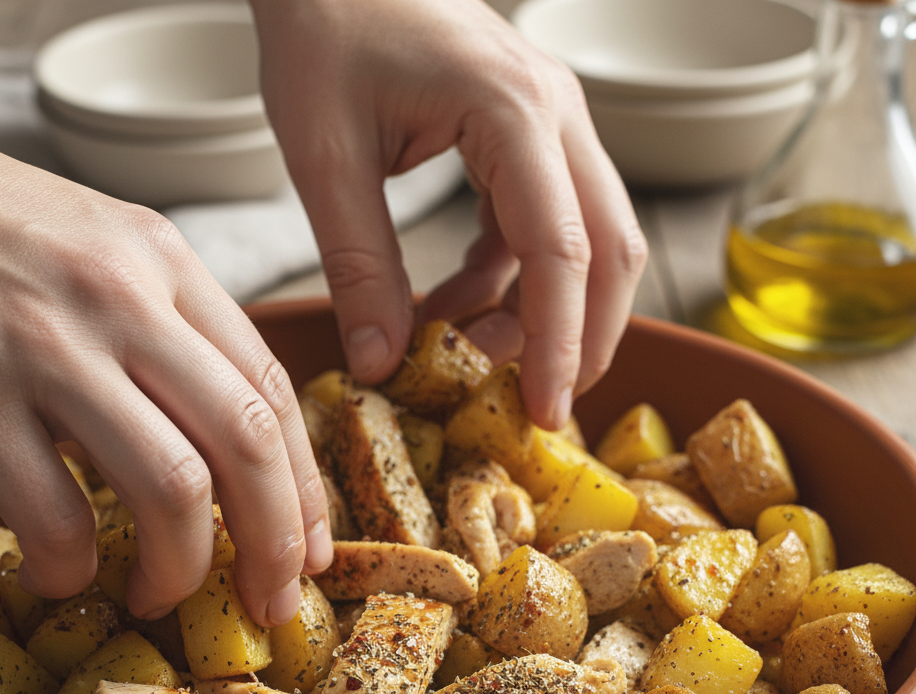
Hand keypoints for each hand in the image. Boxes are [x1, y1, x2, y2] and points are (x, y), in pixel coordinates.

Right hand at [0, 101, 330, 625]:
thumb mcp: (102, 250)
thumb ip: (171, 332)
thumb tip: (226, 454)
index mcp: (166, 263)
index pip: (273, 388)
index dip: (305, 486)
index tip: (313, 548)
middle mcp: (122, 298)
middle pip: (246, 442)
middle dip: (276, 541)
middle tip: (273, 600)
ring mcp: (46, 345)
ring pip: (171, 485)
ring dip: (182, 566)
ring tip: (161, 594)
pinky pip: (54, 513)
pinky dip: (70, 566)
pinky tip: (60, 573)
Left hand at [250, 0, 647, 428]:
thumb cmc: (324, 25)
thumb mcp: (325, 153)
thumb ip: (357, 263)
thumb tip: (379, 363)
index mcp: (513, 111)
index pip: (562, 251)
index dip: (559, 344)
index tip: (542, 414)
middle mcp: (554, 114)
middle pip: (609, 250)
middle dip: (582, 338)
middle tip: (535, 407)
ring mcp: (549, 123)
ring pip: (589, 241)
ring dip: (541, 313)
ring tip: (466, 354)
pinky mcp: (528, 138)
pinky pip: (543, 227)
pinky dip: (508, 282)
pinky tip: (451, 306)